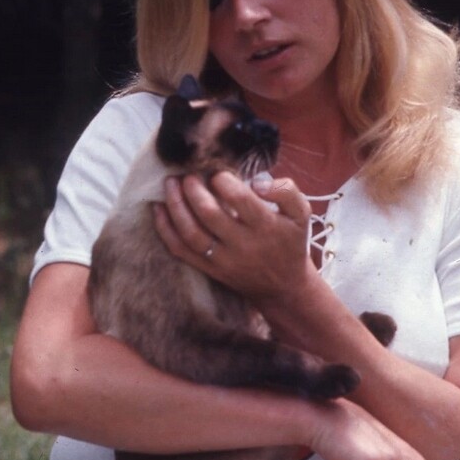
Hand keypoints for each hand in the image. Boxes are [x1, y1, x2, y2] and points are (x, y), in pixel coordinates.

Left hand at [153, 171, 315, 300]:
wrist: (283, 286)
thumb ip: (286, 191)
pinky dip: (165, 229)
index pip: (241, 200)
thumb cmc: (290, 242)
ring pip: (191, 233)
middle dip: (194, 189)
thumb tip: (257, 182)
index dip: (224, 181)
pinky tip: (158, 209)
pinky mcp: (209, 269)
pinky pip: (181, 250)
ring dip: (176, 206)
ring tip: (170, 184)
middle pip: (210, 215)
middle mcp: (243, 245)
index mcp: (266, 227)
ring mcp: (223, 260)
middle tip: (188, 175)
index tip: (218, 173)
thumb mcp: (302, 214)